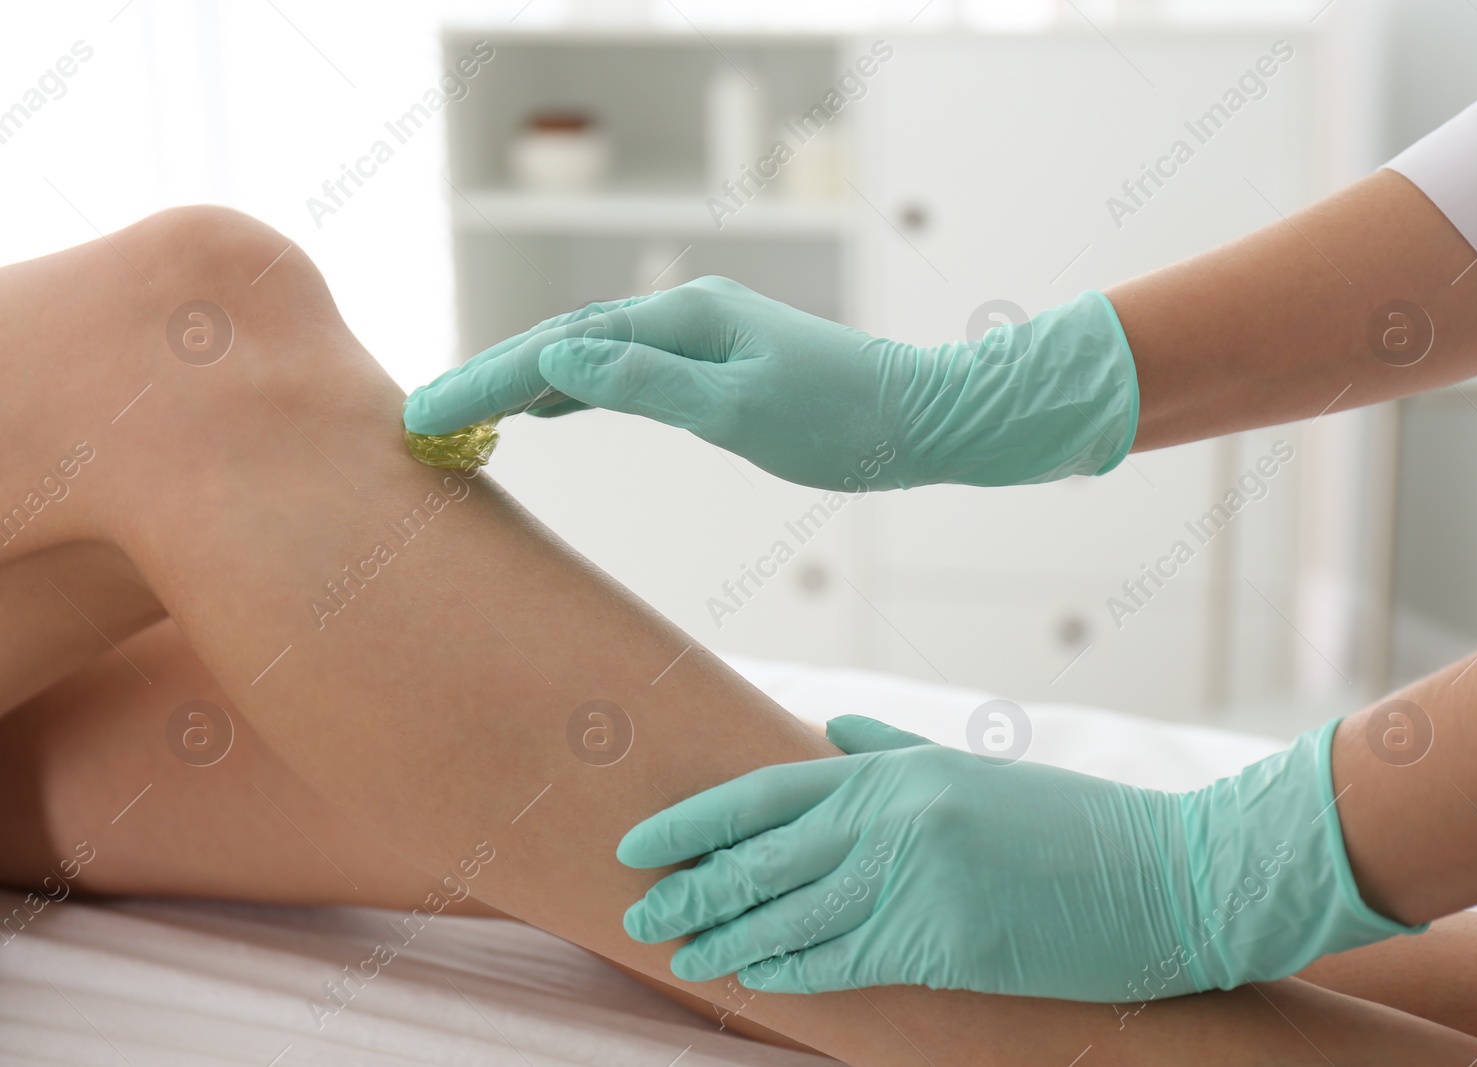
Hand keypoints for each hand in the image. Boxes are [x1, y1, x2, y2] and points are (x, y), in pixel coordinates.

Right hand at [403, 277, 1138, 490]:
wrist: (919, 420)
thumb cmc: (840, 423)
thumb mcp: (740, 410)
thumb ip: (646, 384)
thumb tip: (554, 357)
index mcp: (682, 319)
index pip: (560, 346)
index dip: (486, 380)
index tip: (423, 413)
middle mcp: (683, 315)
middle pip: (563, 341)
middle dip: (490, 378)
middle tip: (422, 418)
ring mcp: (698, 337)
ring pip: (588, 354)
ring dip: (525, 382)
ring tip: (467, 413)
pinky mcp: (714, 363)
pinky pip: (622, 370)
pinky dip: (573, 389)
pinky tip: (551, 408)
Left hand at [615, 715, 1419, 1001]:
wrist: (1174, 874)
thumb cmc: (1075, 824)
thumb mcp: (979, 768)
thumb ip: (894, 752)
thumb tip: (829, 736)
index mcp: (899, 770)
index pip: (767, 792)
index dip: (696, 821)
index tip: (643, 843)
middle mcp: (896, 815)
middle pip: (765, 856)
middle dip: (694, 887)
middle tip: (638, 911)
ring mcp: (918, 878)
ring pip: (792, 913)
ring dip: (727, 938)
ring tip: (677, 953)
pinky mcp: (945, 940)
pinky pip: (843, 959)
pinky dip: (788, 969)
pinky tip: (749, 977)